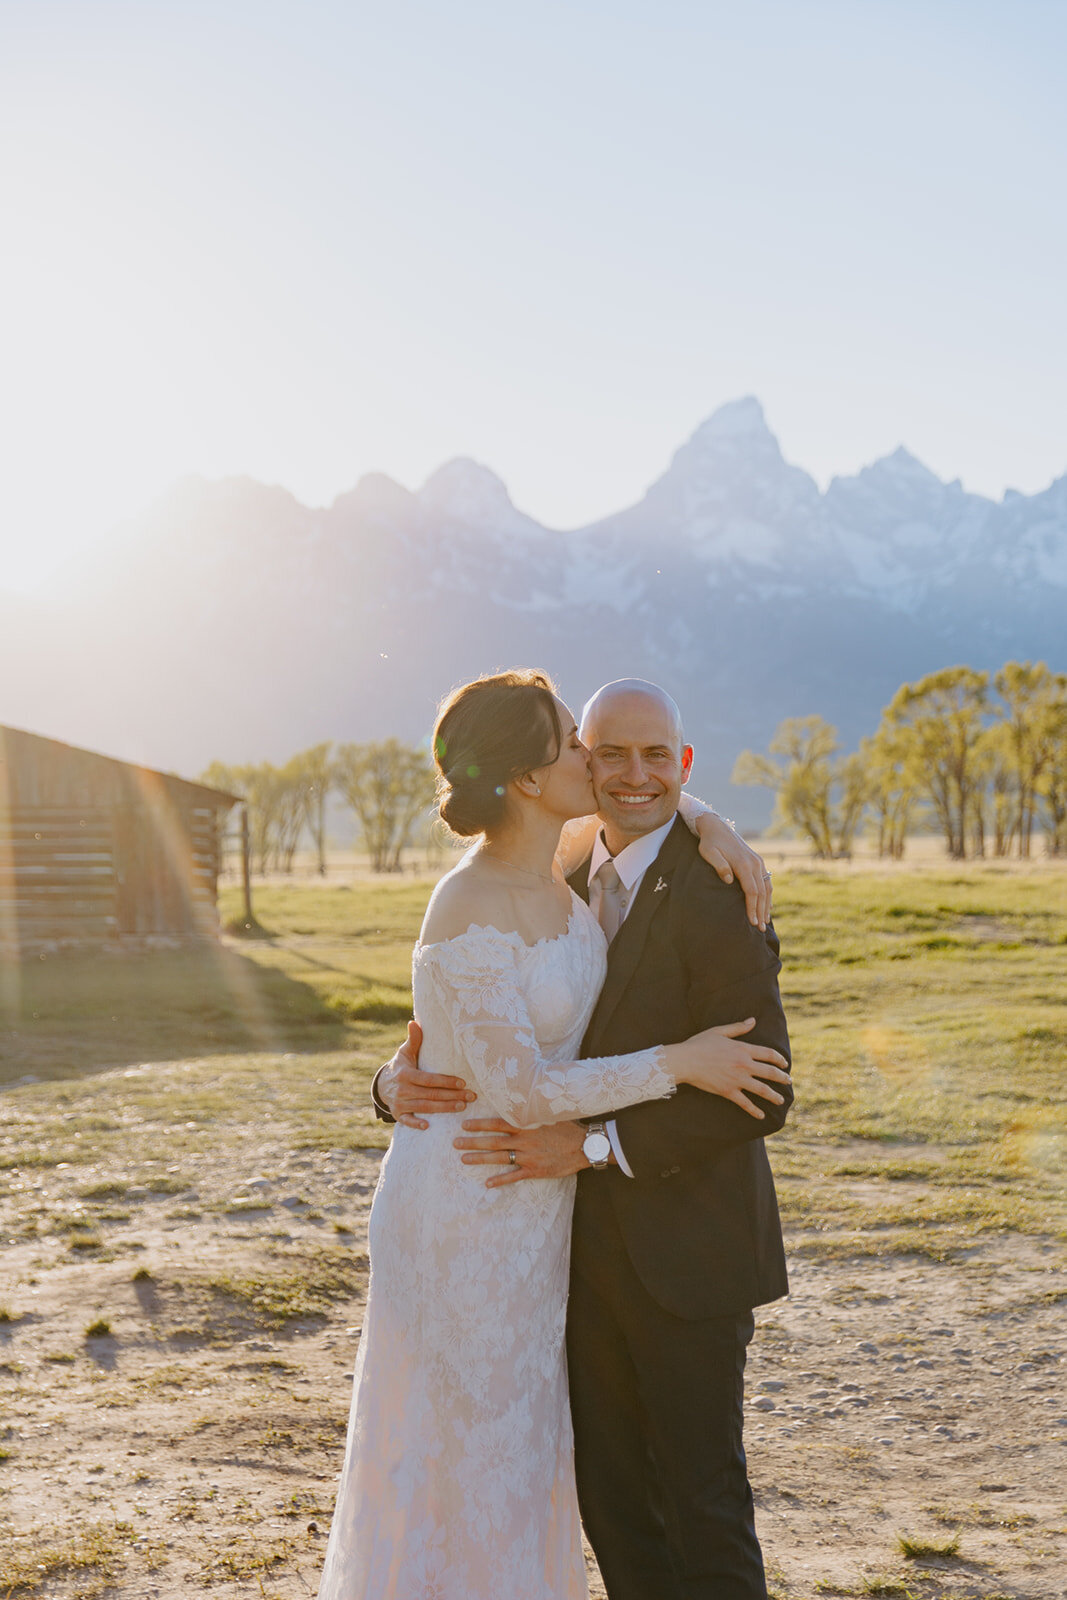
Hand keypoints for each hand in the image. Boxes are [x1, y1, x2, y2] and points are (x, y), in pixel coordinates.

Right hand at [378, 1021, 476, 1129]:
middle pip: (431, 1095)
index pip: (429, 1079)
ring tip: (462, 1107)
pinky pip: (407, 1121)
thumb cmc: (401, 1066)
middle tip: (471, 1097)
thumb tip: (414, 1022)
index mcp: (406, 1074)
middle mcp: (403, 1089)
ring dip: (443, 1109)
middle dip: (452, 1096)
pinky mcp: (397, 1114)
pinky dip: (416, 1124)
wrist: (382, 1084)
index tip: (463, 1083)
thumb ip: (413, 1040)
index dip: (446, 1081)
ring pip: (424, 1107)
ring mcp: (399, 1103)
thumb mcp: (405, 1053)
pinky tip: (428, 1126)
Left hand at [453, 1118, 587, 1186]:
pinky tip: (487, 1183)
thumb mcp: (549, 1112)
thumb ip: (533, 1109)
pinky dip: (500, 1180)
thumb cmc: (568, 1127)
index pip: (497, 1123)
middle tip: (455, 1143)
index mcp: (526, 1125)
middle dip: (473, 1142)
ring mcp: (529, 1157)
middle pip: (493, 1141)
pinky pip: (514, 1176)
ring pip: (499, 1158)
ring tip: (463, 1159)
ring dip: (480, 1159)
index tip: (465, 1125)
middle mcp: (524, 1141)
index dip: (480, 1124)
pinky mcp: (535, 1170)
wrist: (585, 1145)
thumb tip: (520, 1098)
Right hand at [673, 1018, 789, 1117]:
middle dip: (782, 1078)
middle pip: (770, 1073)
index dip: (779, 1060)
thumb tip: (753, 1021)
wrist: (685, 1061)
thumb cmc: (700, 1044)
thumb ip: (738, 1028)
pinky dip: (754, 1110)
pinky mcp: (728, 1092)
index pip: (769, 1054)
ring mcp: (737, 1080)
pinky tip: (761, 1116)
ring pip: (762, 1089)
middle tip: (789, 1082)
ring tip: (781, 1100)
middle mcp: (744, 1065)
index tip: (785, 1064)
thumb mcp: (719, 1031)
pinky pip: (745, 1103)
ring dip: (774, 1096)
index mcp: (743, 1049)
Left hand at [694, 814, 772, 929]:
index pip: (752, 891)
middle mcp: (754, 863)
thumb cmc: (709, 843)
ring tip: (765, 922)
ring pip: (767, 887)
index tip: (751, 922)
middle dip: (761, 911)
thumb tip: (729, 880)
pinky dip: (768, 895)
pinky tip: (767, 906)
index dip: (752, 907)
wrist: (717, 827)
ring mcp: (758, 862)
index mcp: (743, 864)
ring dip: (766, 905)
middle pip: (762, 892)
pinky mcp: (757, 861)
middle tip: (760, 929)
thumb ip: (719, 866)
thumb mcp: (709, 853)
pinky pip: (766, 881)